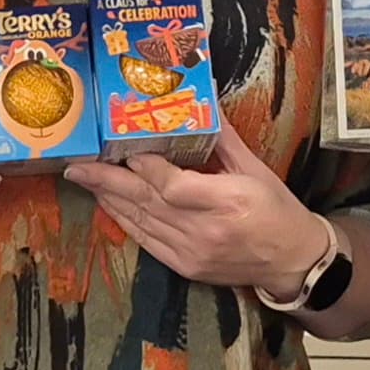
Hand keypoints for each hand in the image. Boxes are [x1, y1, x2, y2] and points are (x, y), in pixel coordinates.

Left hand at [63, 126, 325, 296]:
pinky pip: (145, 241)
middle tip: (76, 165)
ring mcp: (192, 253)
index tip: (121, 146)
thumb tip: (202, 102)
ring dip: (108, 199)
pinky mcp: (184, 267)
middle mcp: (205, 231)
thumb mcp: (256, 169)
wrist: (292, 262)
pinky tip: (107, 204)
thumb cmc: (277, 210)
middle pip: (146, 202)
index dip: (143, 167)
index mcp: (228, 203)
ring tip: (82, 178)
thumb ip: (224, 140)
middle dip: (107, 181)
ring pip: (140, 221)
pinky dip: (124, 221)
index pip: (172, 185)